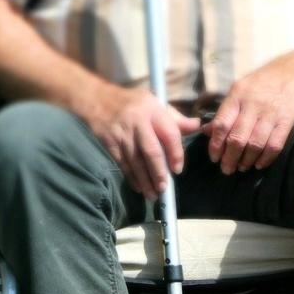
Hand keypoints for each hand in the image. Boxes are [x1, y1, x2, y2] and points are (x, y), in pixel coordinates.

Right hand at [86, 88, 200, 199]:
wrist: (96, 98)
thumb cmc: (132, 103)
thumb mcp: (155, 103)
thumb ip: (175, 118)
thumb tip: (197, 125)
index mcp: (153, 110)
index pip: (169, 133)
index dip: (176, 153)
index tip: (177, 169)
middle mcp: (138, 122)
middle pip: (151, 151)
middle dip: (159, 172)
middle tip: (164, 188)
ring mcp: (122, 133)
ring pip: (136, 161)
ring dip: (145, 180)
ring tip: (153, 195)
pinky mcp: (110, 142)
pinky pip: (123, 163)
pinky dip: (131, 177)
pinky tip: (139, 187)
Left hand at [203, 50, 293, 174]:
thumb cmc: (265, 81)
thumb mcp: (241, 88)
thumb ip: (225, 110)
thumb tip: (207, 130)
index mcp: (238, 95)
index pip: (222, 124)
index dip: (215, 144)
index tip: (214, 157)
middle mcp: (253, 104)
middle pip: (237, 138)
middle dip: (230, 158)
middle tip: (227, 169)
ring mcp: (271, 113)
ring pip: (255, 144)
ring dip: (246, 160)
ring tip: (242, 168)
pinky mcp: (287, 120)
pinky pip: (275, 145)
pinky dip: (265, 158)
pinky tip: (259, 164)